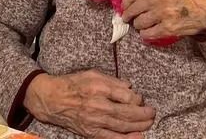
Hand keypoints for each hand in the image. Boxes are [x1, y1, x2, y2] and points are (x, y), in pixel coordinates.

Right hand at [24, 70, 154, 137]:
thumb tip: (130, 87)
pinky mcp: (90, 133)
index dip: (137, 98)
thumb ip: (113, 81)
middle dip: (143, 114)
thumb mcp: (93, 74)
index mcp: (99, 88)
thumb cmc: (73, 84)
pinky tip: (137, 138)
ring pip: (122, 126)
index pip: (126, 96)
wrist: (53, 99)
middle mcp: (98, 105)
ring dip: (139, 126)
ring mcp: (94, 121)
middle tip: (152, 113)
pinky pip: (111, 138)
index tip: (140, 99)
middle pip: (126, 113)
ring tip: (149, 123)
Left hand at [121, 0, 205, 41]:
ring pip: (139, 22)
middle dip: (127, 14)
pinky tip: (148, 31)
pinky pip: (147, 34)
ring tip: (141, 24)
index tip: (124, 5)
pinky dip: (145, 34)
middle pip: (134, 8)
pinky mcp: (168, 28)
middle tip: (127, 17)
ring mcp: (164, 14)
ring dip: (138, 24)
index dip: (126, 1)